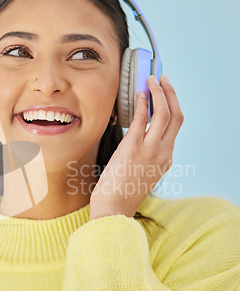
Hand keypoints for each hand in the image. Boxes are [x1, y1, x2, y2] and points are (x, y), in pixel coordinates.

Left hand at [89, 74, 183, 219]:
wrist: (113, 211)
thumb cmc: (120, 195)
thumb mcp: (140, 175)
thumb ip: (143, 159)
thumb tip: (133, 143)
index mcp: (165, 160)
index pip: (174, 128)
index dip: (170, 106)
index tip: (163, 94)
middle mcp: (163, 153)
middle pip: (177, 116)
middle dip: (171, 94)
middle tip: (163, 79)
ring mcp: (150, 150)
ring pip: (165, 113)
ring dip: (159, 92)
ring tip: (151, 80)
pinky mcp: (133, 147)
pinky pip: (143, 118)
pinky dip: (143, 103)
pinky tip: (140, 94)